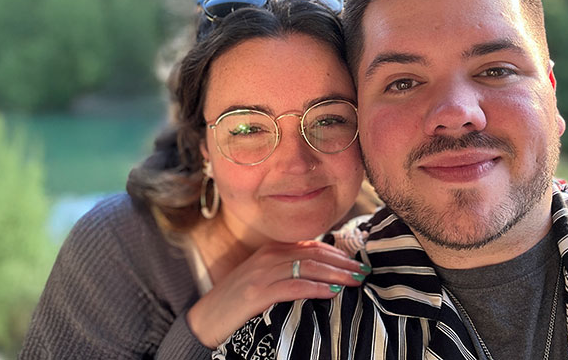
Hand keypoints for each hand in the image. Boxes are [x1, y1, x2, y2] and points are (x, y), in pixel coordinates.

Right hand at [186, 240, 369, 347]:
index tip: (357, 263)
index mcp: (271, 250)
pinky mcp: (256, 293)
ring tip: (355, 282)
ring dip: (336, 274)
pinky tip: (332, 293)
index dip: (337, 254)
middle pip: (314, 254)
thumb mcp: (263, 280)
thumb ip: (288, 272)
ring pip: (307, 267)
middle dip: (342, 263)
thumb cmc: (237, 303)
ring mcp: (261, 273)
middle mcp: (268, 257)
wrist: (204, 321)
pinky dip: (316, 288)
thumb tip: (324, 276)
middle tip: (364, 272)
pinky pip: (293, 286)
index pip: (312, 246)